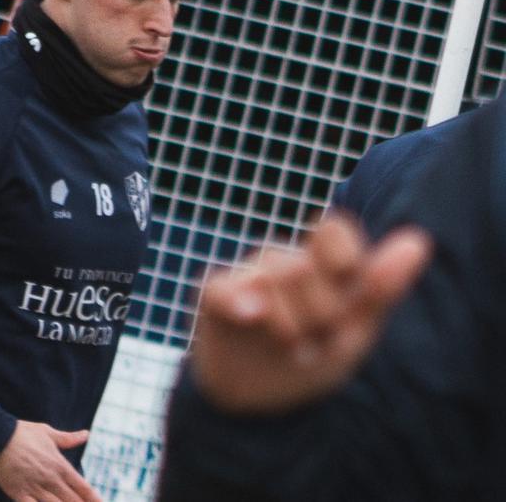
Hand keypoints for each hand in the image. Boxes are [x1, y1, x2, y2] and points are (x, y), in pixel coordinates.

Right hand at [0, 420, 101, 501]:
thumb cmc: (22, 433)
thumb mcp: (48, 433)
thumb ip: (68, 438)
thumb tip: (86, 434)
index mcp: (59, 465)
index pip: (82, 487)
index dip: (94, 499)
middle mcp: (50, 479)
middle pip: (72, 500)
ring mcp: (35, 487)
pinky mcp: (19, 494)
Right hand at [190, 213, 431, 413]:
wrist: (261, 404)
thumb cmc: (314, 359)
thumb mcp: (356, 330)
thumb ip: (382, 287)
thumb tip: (419, 240)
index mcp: (322, 266)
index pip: (333, 230)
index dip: (341, 254)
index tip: (347, 283)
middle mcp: (284, 262)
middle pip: (305, 266)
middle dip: (318, 313)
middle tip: (315, 340)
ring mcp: (247, 276)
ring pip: (271, 278)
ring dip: (288, 324)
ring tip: (287, 347)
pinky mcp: (216, 294)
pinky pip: (226, 288)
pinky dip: (240, 301)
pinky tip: (254, 319)